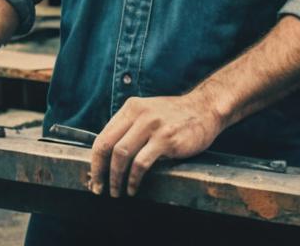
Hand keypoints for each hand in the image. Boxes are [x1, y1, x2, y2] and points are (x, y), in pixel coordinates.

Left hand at [89, 93, 223, 197]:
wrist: (205, 109)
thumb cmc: (175, 116)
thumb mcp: (148, 113)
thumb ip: (130, 128)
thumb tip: (108, 156)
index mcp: (131, 108)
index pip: (102, 137)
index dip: (94, 161)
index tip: (94, 177)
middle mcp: (139, 114)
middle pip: (107, 146)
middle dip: (99, 172)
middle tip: (99, 188)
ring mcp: (153, 126)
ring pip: (121, 155)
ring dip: (115, 178)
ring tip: (116, 192)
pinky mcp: (166, 139)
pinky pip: (141, 163)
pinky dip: (133, 179)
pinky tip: (133, 188)